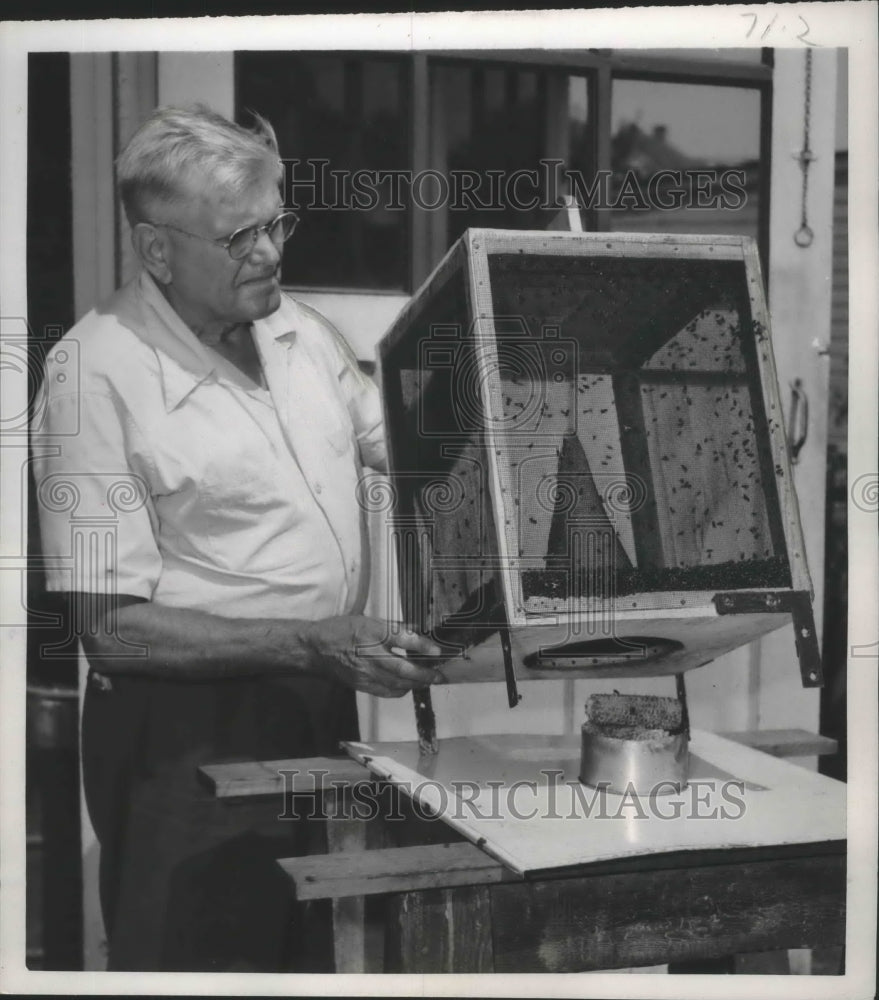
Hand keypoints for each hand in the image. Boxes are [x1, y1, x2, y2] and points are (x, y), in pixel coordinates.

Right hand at [303, 616, 445, 697]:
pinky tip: (408, 685)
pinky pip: (387, 692)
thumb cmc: (341, 630)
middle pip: (403, 668)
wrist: (316, 650)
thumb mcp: (368, 620)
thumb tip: (417, 631)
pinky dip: (401, 690)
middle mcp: (369, 654)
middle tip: (440, 675)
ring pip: (397, 684)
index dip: (422, 645)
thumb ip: (394, 627)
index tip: (437, 650)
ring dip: (416, 684)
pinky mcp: (362, 685)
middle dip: (425, 674)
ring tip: (429, 680)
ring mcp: (365, 673)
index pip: (402, 639)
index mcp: (372, 632)